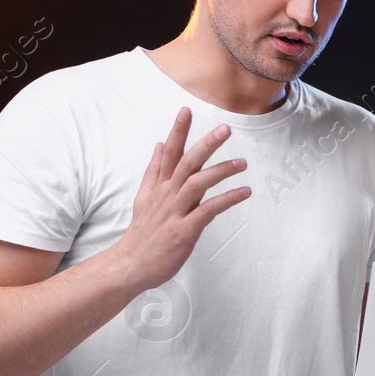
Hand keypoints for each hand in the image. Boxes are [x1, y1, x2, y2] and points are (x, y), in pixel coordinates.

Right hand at [116, 106, 250, 292]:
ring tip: (243, 163)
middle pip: (186, 163)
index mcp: (158, 187)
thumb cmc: (143, 233)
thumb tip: (158, 145)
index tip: (186, 110)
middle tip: (225, 128)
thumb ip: (153, 171)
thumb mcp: (143, 197)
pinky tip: (244, 192)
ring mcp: (174, 212)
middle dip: (206, 144)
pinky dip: (227, 199)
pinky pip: (208, 210)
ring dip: (221, 171)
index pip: (168, 152)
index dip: (177, 131)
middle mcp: (166, 195)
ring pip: (197, 183)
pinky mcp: (184, 230)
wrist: (130, 265)